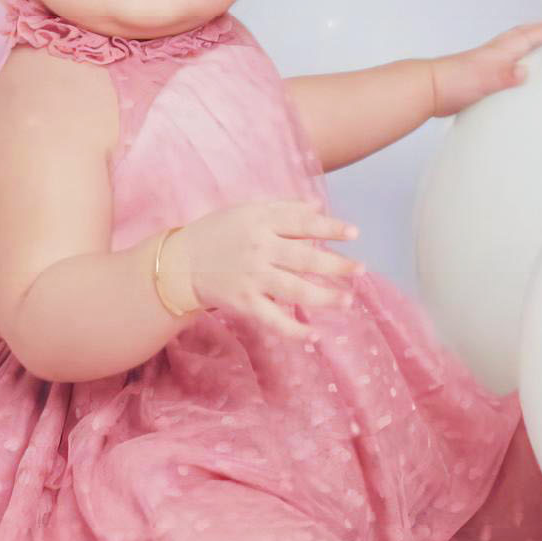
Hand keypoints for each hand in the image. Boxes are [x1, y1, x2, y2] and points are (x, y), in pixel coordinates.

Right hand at [172, 201, 360, 342]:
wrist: (180, 263)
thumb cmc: (217, 232)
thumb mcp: (246, 211)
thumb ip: (282, 207)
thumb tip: (317, 205)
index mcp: (260, 222)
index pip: (303, 223)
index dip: (330, 228)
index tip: (354, 233)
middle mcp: (259, 249)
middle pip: (306, 258)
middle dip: (337, 265)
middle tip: (361, 270)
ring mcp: (253, 278)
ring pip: (297, 291)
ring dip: (326, 297)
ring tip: (347, 301)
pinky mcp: (245, 304)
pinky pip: (275, 320)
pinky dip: (295, 331)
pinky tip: (314, 335)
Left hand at [430, 23, 541, 119]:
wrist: (430, 88)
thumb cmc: (453, 82)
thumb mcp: (485, 80)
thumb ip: (505, 76)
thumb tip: (525, 72)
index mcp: (499, 52)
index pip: (528, 37)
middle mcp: (494, 54)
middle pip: (522, 36)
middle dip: (541, 30)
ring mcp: (485, 63)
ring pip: (512, 46)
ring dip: (528, 41)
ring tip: (541, 44)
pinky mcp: (479, 75)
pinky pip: (504, 61)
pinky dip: (515, 59)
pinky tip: (515, 71)